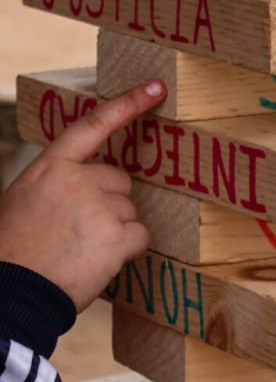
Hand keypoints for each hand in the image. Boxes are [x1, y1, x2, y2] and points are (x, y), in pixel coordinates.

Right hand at [0, 80, 165, 310]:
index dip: (128, 105)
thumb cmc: (15, 251)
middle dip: (109, 204)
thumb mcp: (25, 200)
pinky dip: (128, 250)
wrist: (11, 293)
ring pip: (130, 211)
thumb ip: (59, 184)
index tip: (156, 88)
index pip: (92, 126)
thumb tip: (92, 186)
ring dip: (116, 231)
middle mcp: (78, 180)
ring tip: (81, 251)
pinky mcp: (118, 236)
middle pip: (120, 181)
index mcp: (50, 168)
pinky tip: (98, 262)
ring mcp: (100, 206)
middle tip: (79, 233)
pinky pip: (142, 236)